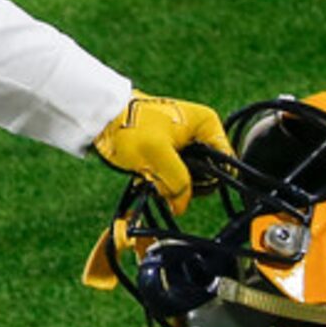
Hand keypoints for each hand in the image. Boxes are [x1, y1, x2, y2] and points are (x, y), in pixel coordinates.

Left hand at [93, 94, 231, 213]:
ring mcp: (183, 145)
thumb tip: (181, 207)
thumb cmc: (129, 126)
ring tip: (150, 174)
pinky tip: (145, 175)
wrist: (100, 119)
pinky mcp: (167, 154)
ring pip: (187, 179)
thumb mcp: (158, 154)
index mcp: (206, 125)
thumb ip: (178, 181)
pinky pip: (171, 177)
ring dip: (169, 183)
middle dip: (184, 183)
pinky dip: (159, 181)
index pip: (225, 162)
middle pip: (206, 174)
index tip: (192, 186)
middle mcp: (199, 134)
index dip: (210, 179)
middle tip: (163, 179)